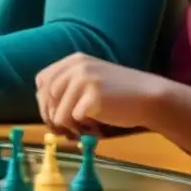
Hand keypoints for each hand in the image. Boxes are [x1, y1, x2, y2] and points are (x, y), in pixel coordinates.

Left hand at [35, 52, 165, 137]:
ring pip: (58, 113)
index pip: (42, 80)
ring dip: (69, 126)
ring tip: (86, 127)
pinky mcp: (93, 97)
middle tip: (68, 129)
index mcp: (74, 60)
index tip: (53, 114)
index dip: (43, 100)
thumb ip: (68, 87)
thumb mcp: (91, 78)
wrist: (148, 96)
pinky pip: (74, 119)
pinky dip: (82, 128)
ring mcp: (84, 81)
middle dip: (53, 118)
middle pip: (47, 98)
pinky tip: (95, 128)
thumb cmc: (119, 93)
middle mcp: (76, 67)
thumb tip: (47, 112)